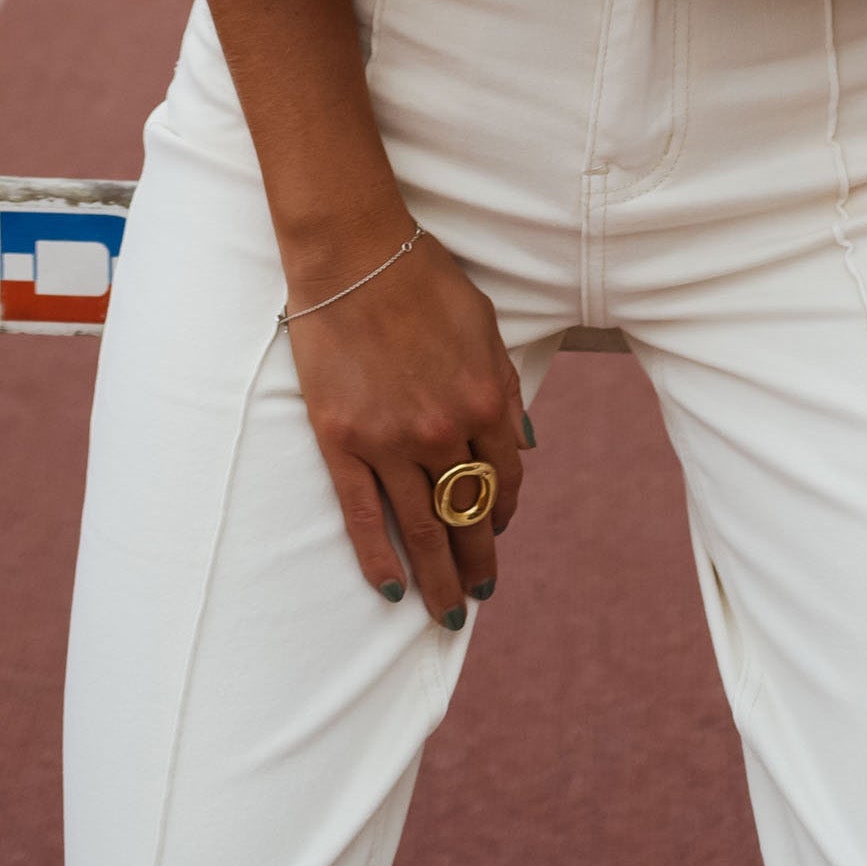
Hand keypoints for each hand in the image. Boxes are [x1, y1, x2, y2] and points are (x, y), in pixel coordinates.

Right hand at [282, 226, 527, 623]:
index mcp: (488, 401)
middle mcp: (445, 431)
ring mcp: (391, 442)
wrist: (353, 254)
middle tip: (480, 593)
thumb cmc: (422, 279)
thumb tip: (523, 444)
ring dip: (438, 576)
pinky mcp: (343, 443)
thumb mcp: (485, 327)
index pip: (504, 478)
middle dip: (478, 562)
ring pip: (422, 529)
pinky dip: (379, 558)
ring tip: (445, 611)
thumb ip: (505, 388)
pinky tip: (391, 588)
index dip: (504, 511)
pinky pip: (363, 516)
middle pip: (468, 516)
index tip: (499, 529)